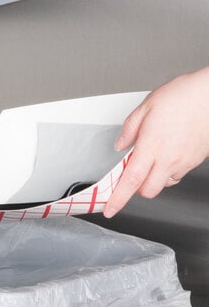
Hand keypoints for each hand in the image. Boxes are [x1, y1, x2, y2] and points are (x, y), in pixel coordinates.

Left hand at [104, 67, 208, 217]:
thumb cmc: (182, 97)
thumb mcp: (146, 107)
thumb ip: (129, 129)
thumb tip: (120, 144)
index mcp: (151, 146)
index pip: (130, 181)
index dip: (118, 199)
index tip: (109, 209)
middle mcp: (168, 159)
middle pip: (147, 190)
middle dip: (135, 188)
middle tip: (129, 173)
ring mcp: (184, 162)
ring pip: (163, 184)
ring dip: (152, 180)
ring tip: (150, 160)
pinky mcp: (196, 160)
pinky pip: (177, 175)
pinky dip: (167, 172)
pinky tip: (165, 157)